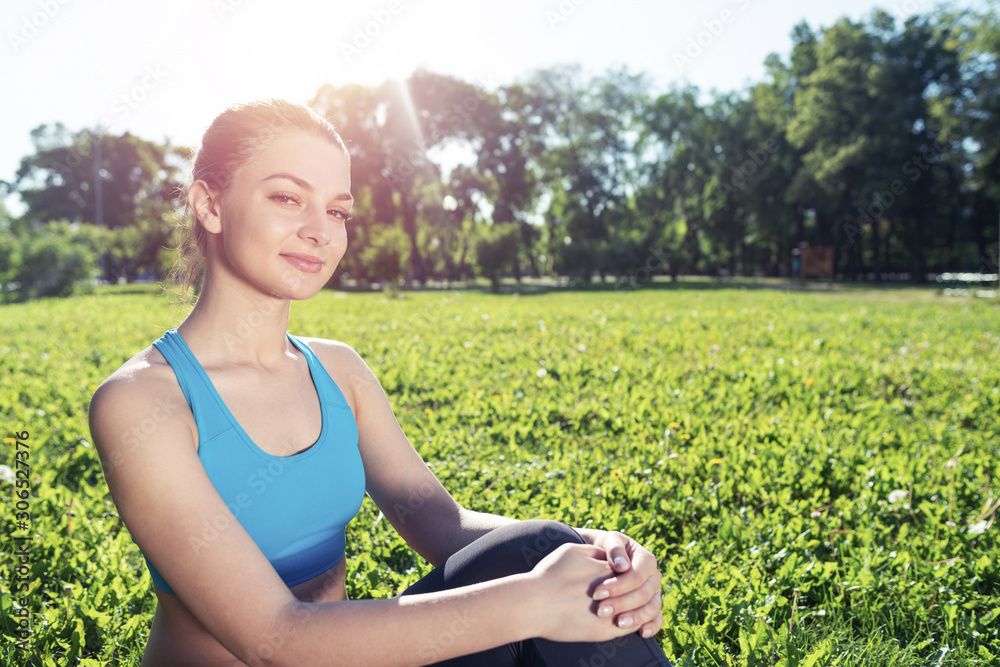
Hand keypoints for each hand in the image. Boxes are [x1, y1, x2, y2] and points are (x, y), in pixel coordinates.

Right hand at [525, 543, 643, 642]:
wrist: (534, 604)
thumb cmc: (549, 576)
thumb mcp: (572, 551)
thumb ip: (594, 551)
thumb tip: (606, 554)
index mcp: (610, 570)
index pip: (630, 570)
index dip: (625, 573)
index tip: (619, 574)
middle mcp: (617, 592)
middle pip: (637, 591)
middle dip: (634, 591)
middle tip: (625, 592)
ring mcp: (613, 614)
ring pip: (637, 611)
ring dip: (635, 609)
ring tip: (624, 607)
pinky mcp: (606, 632)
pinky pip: (629, 628)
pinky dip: (629, 624)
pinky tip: (620, 620)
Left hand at [575, 528, 663, 638]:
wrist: (603, 556)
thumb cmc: (605, 547)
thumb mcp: (608, 541)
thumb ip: (614, 549)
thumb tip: (622, 566)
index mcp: (646, 560)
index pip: (637, 575)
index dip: (619, 585)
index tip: (597, 593)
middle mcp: (653, 577)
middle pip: (644, 593)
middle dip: (622, 603)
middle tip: (600, 610)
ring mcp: (654, 593)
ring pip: (652, 607)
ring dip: (635, 617)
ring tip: (617, 623)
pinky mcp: (650, 606)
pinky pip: (657, 618)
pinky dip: (652, 626)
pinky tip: (641, 633)